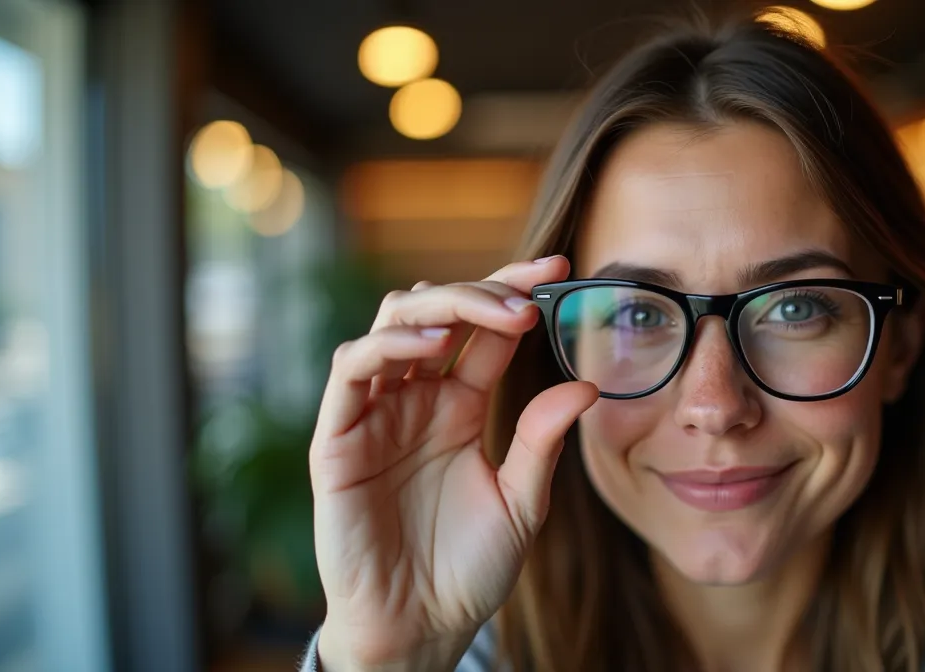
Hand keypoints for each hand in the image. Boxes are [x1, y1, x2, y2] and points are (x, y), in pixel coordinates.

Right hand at [309, 256, 597, 670]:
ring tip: (492, 314)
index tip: (559, 270)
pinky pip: (352, 372)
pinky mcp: (337, 439)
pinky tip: (433, 344)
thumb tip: (586, 383)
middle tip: (530, 293)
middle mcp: (416, 399)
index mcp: (461, 405)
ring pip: (392, 324)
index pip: (485, 329)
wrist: (421, 628)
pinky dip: (388, 346)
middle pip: (439, 311)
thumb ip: (544, 443)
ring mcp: (374, 414)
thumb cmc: (469, 569)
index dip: (515, 291)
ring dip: (440, 306)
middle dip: (484, 290)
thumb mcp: (522, 504)